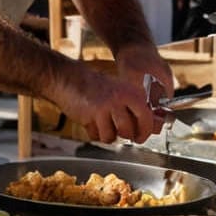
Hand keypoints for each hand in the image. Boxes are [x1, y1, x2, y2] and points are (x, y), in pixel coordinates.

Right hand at [53, 51, 173, 144]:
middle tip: (120, 133)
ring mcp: (104, 107)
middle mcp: (119, 99)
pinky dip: (94, 133)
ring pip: (112, 136)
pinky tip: (92, 123)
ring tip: (103, 126)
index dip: (144, 132)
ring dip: (107, 135)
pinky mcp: (89, 115)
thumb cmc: (94, 86)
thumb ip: (132, 107)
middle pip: (129, 130)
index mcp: (131, 92)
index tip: (140, 137)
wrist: (69, 78)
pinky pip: (96, 135)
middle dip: (124, 136)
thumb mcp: (119, 91)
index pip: (146, 118)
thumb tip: (146, 127)